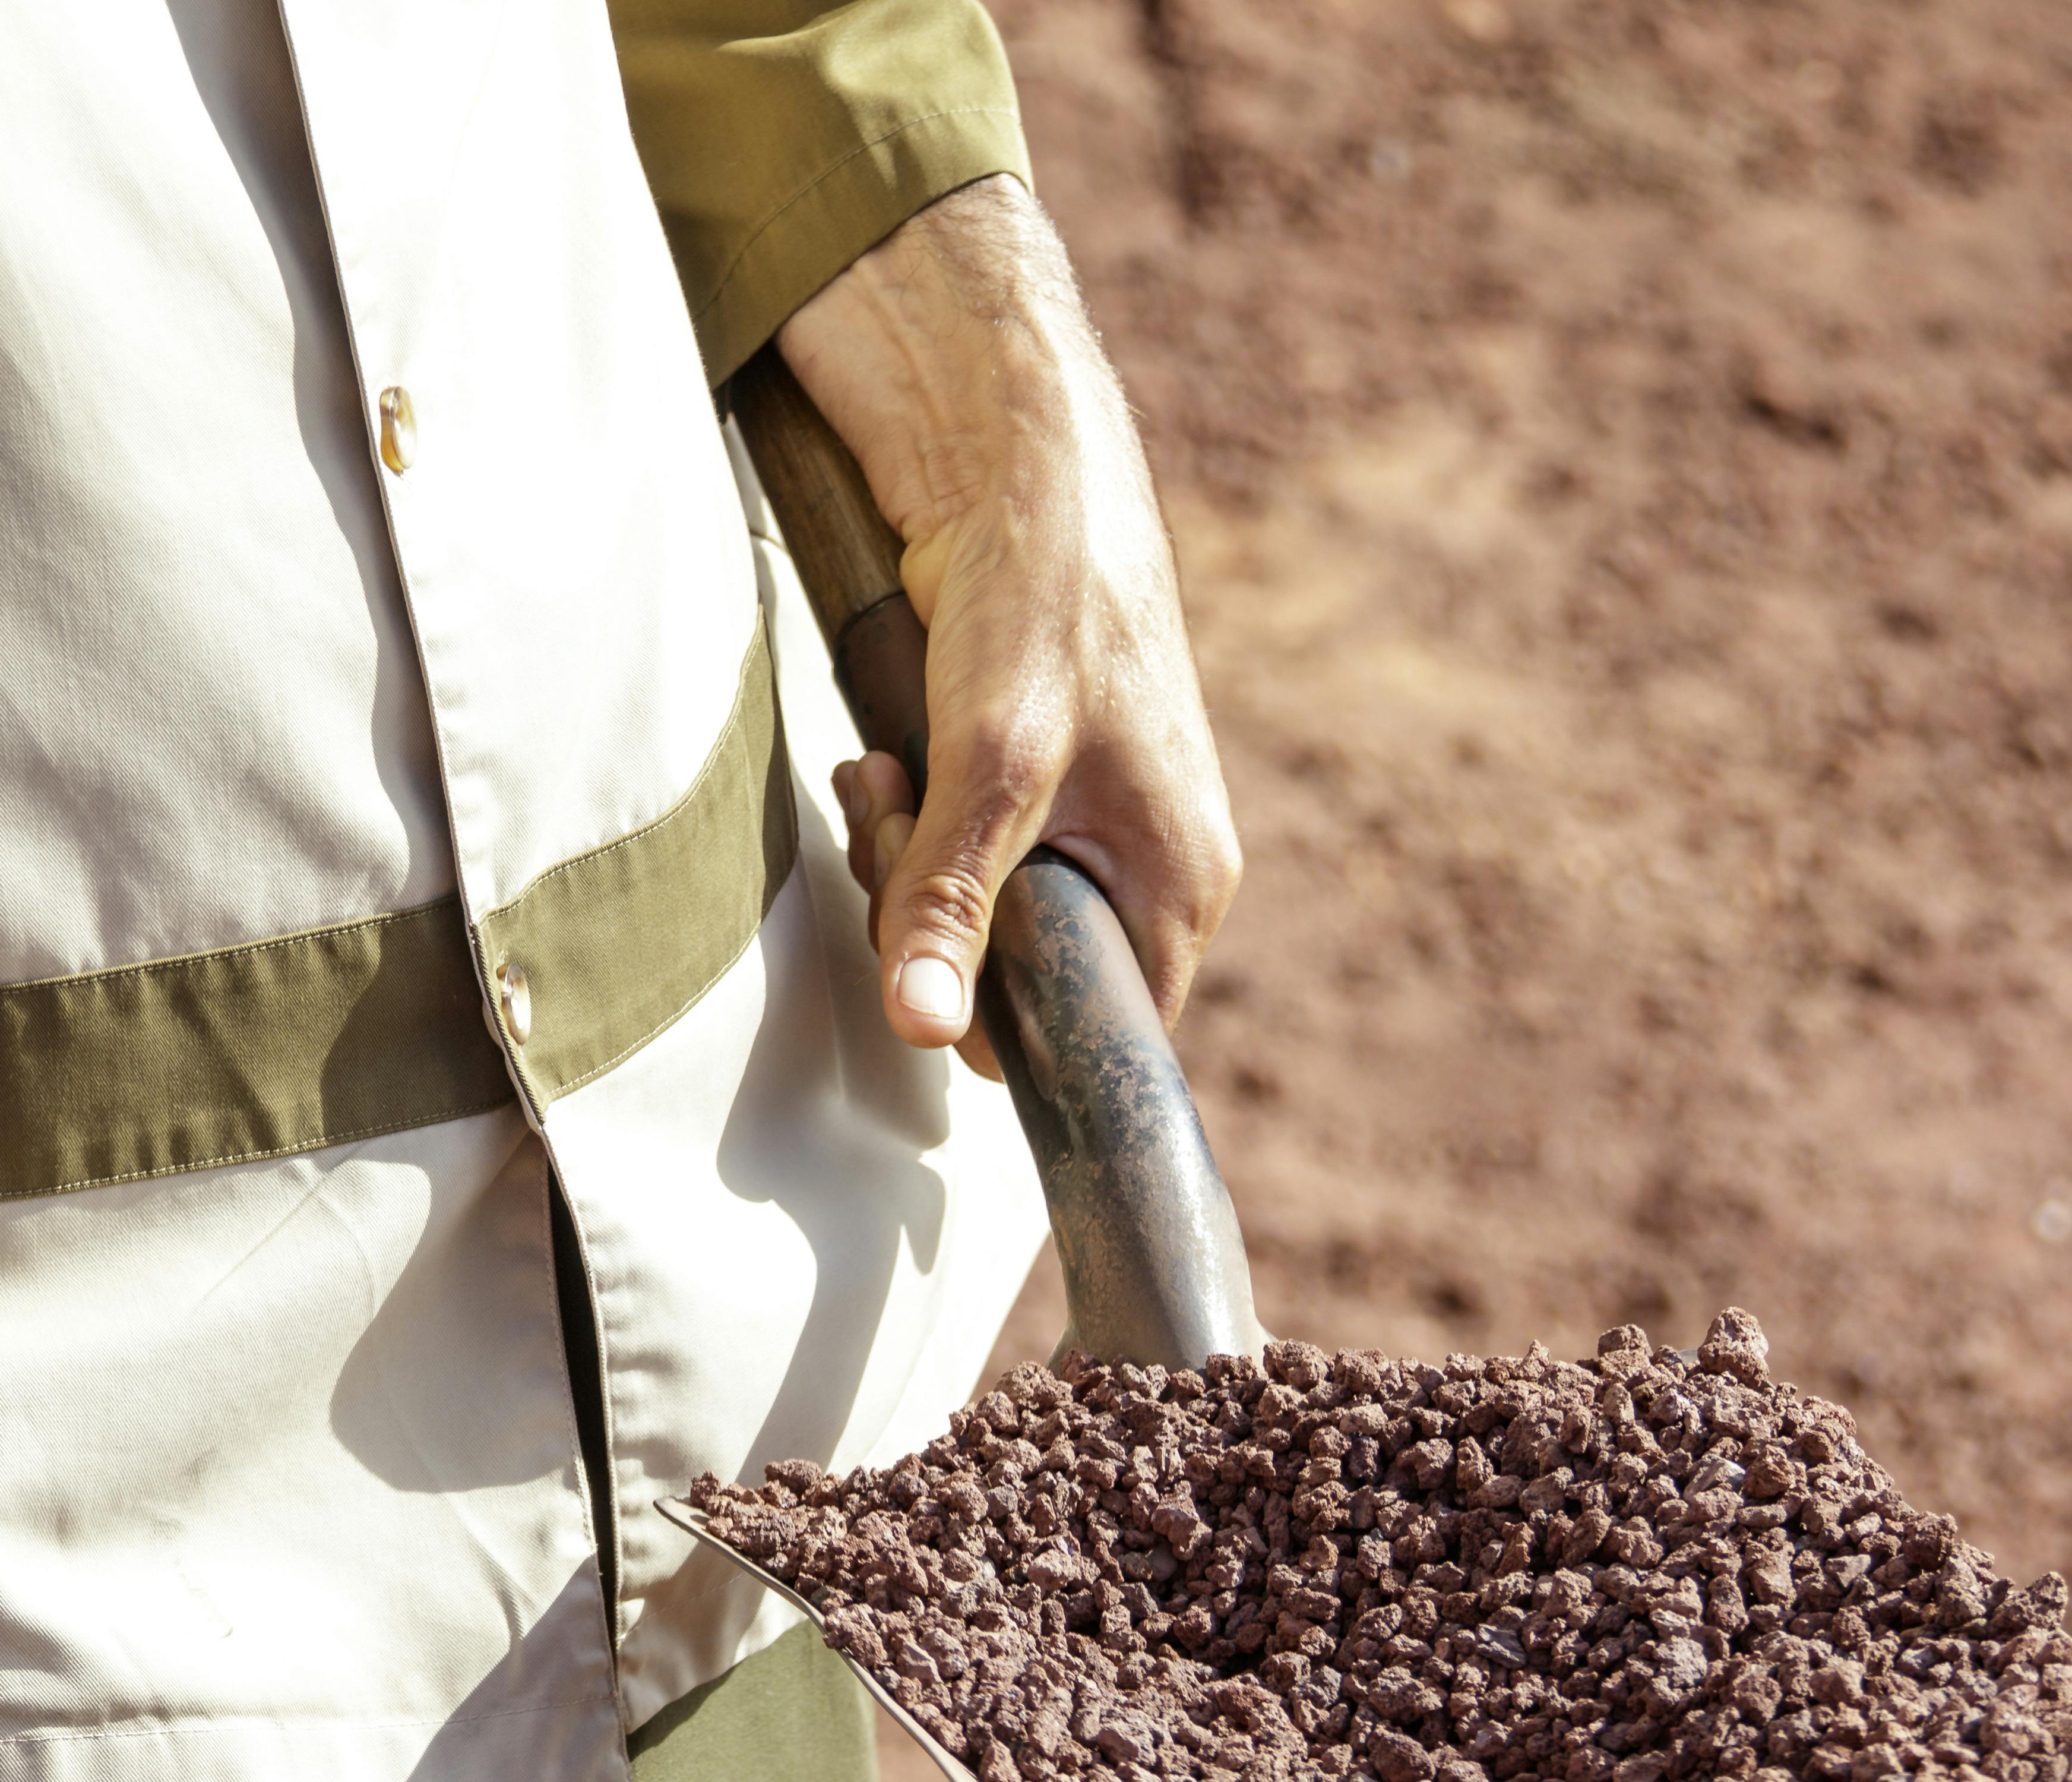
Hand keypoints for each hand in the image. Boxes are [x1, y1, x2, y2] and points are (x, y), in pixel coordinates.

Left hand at [775, 176, 1238, 1061]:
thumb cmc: (1047, 592)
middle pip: (1019, 974)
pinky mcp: (1030, 774)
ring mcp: (1087, 818)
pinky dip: (909, 808)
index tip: (931, 939)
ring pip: (974, 906)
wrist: (1021, 456)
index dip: (1000, 1016)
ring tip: (891, 765)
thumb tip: (928, 1031)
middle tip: (897, 814)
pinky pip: (958, 843)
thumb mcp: (992, 764)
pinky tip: (891, 748)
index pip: (1101, 1034)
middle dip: (931, 911)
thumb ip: (952, 903)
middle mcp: (1145, 863)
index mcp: (1180, 883)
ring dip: (905, 853)